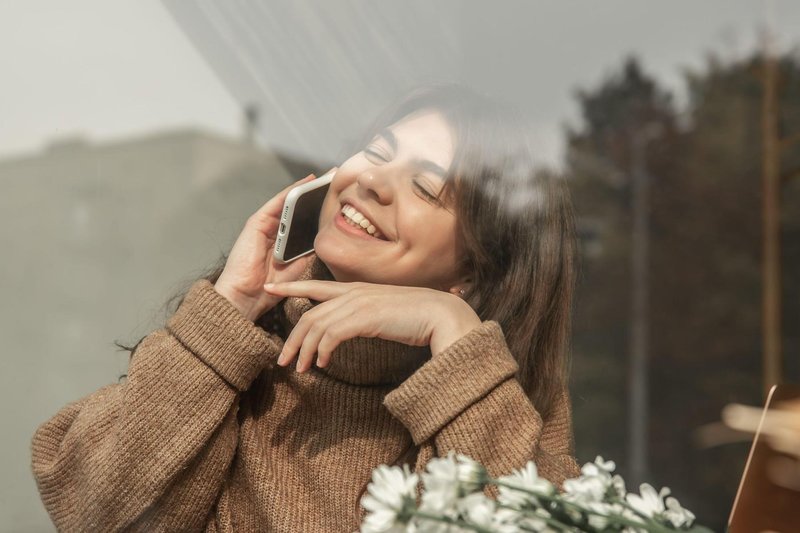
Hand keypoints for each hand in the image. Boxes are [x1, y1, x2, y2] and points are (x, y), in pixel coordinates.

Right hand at [214, 170, 334, 321]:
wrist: (246, 297)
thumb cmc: (270, 287)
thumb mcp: (297, 267)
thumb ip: (307, 251)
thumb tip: (324, 238)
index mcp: (284, 241)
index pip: (304, 219)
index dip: (320, 206)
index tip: (339, 196)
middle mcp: (274, 230)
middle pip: (298, 206)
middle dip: (316, 192)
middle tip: (336, 176)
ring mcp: (265, 225)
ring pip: (289, 201)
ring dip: (306, 187)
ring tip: (325, 176)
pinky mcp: (256, 222)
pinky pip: (277, 203)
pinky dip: (291, 192)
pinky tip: (305, 182)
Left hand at [263, 280, 481, 371]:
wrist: (442, 316)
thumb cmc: (419, 318)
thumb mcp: (386, 313)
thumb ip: (367, 316)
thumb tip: (357, 328)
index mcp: (357, 289)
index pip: (316, 285)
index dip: (291, 287)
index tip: (270, 288)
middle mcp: (354, 293)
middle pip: (310, 313)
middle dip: (292, 337)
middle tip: (282, 359)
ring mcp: (359, 303)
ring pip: (317, 325)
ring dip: (304, 350)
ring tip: (300, 369)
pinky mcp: (365, 317)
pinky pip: (332, 335)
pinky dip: (322, 351)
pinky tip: (322, 364)